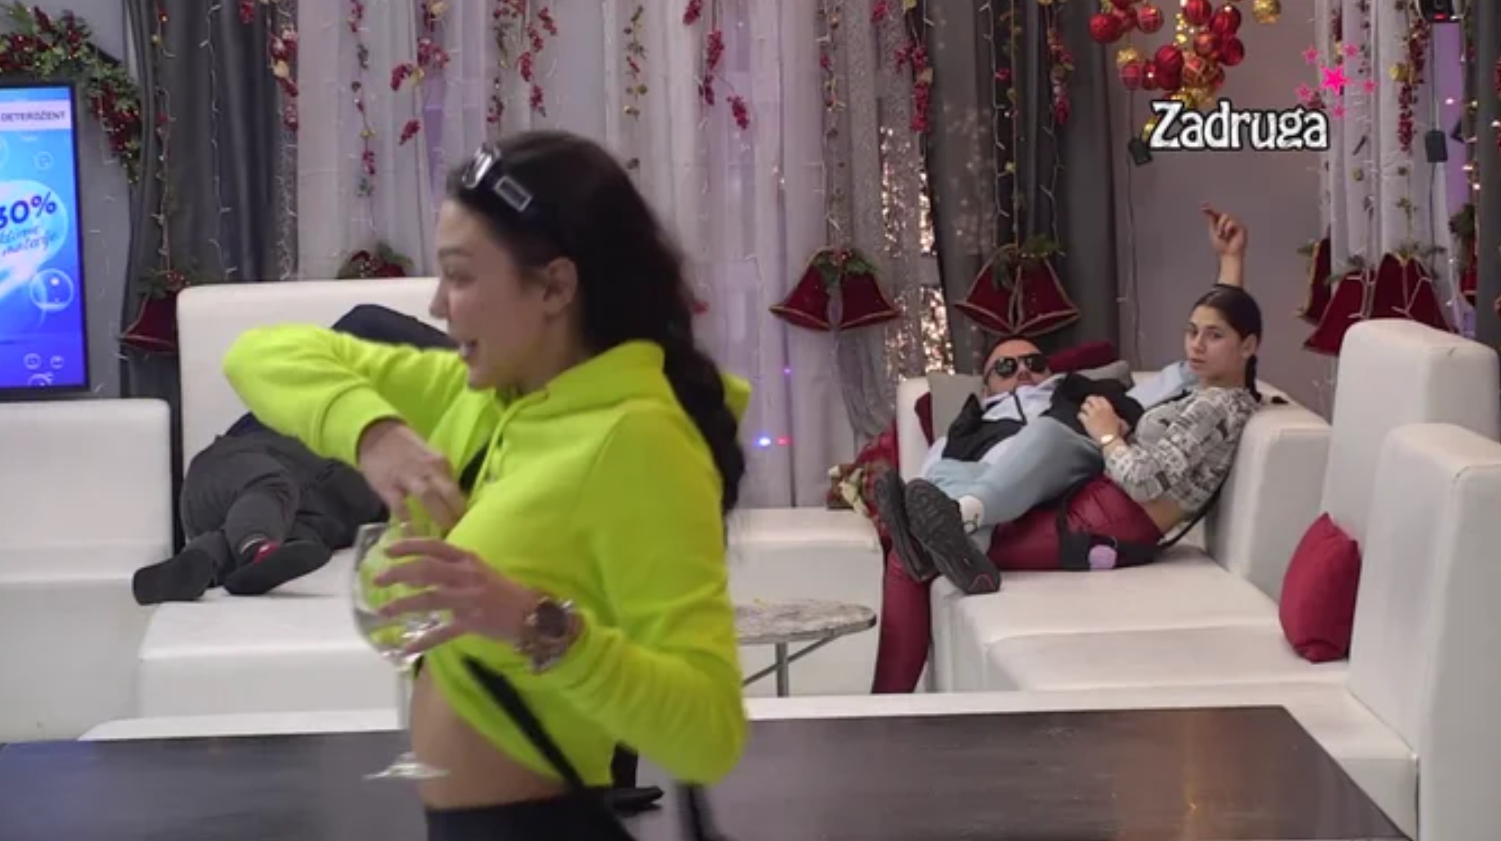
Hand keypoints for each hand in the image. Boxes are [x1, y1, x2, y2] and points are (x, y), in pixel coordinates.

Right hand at [357, 419, 466, 530]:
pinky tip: (413, 536)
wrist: (377, 435)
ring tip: (443, 536)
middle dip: (455, 513)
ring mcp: (408, 477)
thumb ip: (442, 478)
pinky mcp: (388, 486)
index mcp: (441, 463)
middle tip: (459, 532)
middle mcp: (429, 469)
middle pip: (449, 492)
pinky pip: (400, 507)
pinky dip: (407, 522)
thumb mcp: (430, 459)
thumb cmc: (407, 451)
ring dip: (438, 516)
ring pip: (428, 497)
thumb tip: (455, 503)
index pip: (458, 488)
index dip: (463, 507)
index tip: (467, 523)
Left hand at [374, 537, 536, 652]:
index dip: (409, 546)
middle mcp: (467, 576)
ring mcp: (470, 599)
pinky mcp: (472, 622)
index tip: (387, 550)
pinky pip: (444, 632)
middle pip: (426, 570)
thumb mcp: (478, 570)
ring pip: (431, 599)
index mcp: (468, 560)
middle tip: (378, 579)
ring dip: (404, 604)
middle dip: (398, 573)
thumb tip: (419, 570)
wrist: (532, 613)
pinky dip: (425, 640)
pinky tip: (408, 647)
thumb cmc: (502, 591)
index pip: (435, 546)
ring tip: (384, 610)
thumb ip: (453, 568)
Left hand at [1078, 396, 1122, 442]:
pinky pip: (1080, 415)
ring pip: (1084, 406)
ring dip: (1084, 408)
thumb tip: (1116, 416)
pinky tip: (1081, 418)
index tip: (1096, 402)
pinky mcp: (1087, 422)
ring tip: (1084, 411)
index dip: (1097, 399)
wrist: (1110, 440)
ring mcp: (1092, 415)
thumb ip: (1116, 416)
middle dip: (1088, 401)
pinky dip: (1080, 416)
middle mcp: (1099, 409)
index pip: (1100, 398)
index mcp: (1108, 408)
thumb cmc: (1116, 432)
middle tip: (1088, 404)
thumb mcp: (1120, 421)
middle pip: (1091, 399)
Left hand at [1202, 204, 1246, 257]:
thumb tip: (1205, 208)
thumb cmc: (1221, 245)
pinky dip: (1228, 228)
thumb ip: (1211, 219)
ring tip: (1223, 236)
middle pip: (1222, 214)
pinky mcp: (1242, 226)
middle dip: (1218, 224)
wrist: (1228, 254)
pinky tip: (1229, 235)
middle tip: (1219, 234)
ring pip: (1226, 216)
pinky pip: (1232, 222)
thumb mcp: (1213, 230)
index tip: (1202, 206)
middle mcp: (1230, 222)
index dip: (1210, 210)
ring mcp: (1236, 224)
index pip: (1216, 214)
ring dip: (1222, 226)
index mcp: (1222, 223)